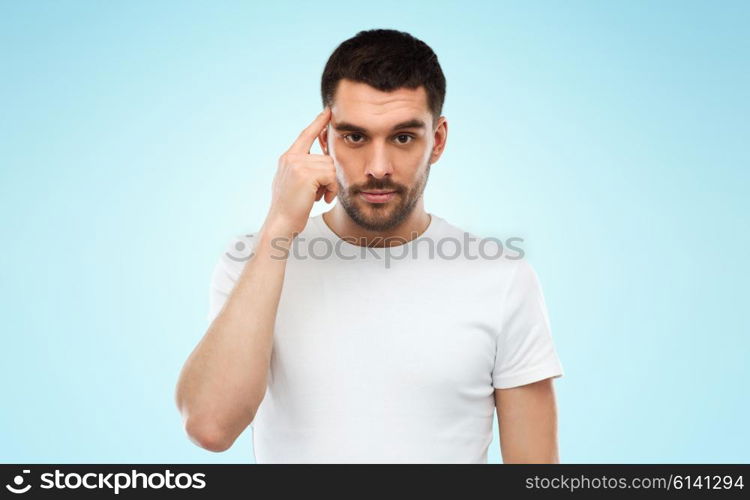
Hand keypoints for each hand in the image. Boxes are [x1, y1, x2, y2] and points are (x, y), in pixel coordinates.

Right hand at [264, 107, 336, 236]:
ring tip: (320, 197)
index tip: (328, 111)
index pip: (306, 134)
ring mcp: (297, 164)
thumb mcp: (294, 183)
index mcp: (288, 157)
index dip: (318, 122)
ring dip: (331, 185)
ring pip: (330, 167)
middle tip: (322, 193)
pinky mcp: (306, 174)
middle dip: (329, 178)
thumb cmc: (291, 208)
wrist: (281, 223)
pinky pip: (331, 176)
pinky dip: (331, 189)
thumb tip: (322, 162)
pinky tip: (322, 199)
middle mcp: (291, 157)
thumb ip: (304, 169)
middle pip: (326, 158)